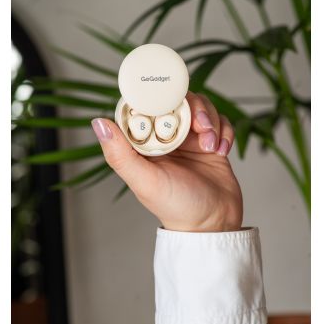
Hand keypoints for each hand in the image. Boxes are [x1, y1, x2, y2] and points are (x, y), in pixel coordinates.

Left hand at [91, 92, 242, 231]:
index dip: (157, 99)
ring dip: (211, 121)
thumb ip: (120, 154)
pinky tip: (221, 150)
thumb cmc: (176, 207)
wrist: (214, 224)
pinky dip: (224, 131)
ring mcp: (191, 140)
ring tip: (211, 145)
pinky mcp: (212, 143)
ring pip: (202, 109)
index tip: (169, 100)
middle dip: (194, 110)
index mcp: (146, 144)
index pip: (146, 107)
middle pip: (178, 102)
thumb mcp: (145, 181)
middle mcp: (167, 138)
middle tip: (201, 128)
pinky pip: (220, 122)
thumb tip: (98, 122)